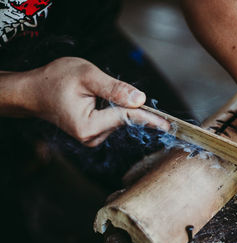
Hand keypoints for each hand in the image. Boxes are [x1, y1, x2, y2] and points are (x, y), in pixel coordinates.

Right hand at [24, 57, 169, 145]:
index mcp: (89, 126)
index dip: (149, 117)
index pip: (126, 118)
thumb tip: (140, 98)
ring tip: (91, 92)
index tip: (169, 124)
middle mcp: (92, 137)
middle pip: (124, 118)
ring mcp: (92, 137)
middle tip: (107, 88)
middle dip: (126, 103)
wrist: (33, 91)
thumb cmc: (55, 80)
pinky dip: (111, 108)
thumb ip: (115, 88)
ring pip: (119, 119)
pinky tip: (94, 100)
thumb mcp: (87, 76)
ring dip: (116, 104)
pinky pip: (112, 120)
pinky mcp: (93, 134)